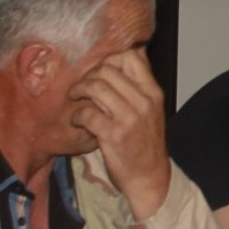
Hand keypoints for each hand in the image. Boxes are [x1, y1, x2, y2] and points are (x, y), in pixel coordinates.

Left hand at [69, 50, 171, 219]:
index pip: (132, 57)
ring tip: (76, 100)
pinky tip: (77, 121)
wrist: (149, 177)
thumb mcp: (151, 110)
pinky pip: (87, 113)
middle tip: (81, 88)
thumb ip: (140, 85)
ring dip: (79, 91)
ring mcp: (129, 118)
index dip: (110, 60)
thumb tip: (134, 51)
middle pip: (108, 70)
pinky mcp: (113, 135)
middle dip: (88, 76)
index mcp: (153, 92)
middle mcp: (143, 102)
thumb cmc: (146, 142)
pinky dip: (76, 115)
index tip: (100, 72)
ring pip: (96, 87)